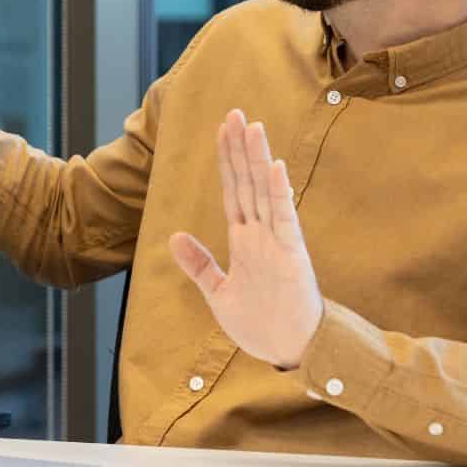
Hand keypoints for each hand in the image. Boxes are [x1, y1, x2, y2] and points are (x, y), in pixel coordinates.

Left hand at [169, 110, 324, 369]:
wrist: (290, 354)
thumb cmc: (261, 324)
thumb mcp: (218, 293)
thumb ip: (199, 264)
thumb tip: (173, 236)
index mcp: (244, 240)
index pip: (233, 190)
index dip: (226, 159)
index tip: (223, 128)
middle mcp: (261, 234)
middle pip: (248, 182)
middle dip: (240, 148)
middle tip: (235, 112)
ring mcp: (277, 242)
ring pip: (264, 192)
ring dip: (258, 160)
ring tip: (253, 127)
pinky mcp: (292, 256)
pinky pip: (285, 220)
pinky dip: (279, 194)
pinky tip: (274, 167)